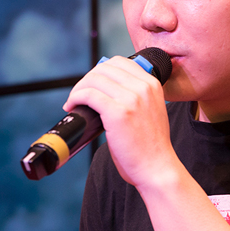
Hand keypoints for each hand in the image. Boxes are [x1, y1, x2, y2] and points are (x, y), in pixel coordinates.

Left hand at [63, 55, 178, 187]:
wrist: (157, 168)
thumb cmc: (150, 146)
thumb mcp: (151, 111)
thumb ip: (137, 97)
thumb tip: (108, 90)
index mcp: (152, 84)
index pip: (120, 62)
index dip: (101, 71)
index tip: (93, 84)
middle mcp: (143, 87)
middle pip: (104, 68)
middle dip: (87, 79)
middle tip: (79, 95)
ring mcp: (131, 99)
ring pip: (94, 79)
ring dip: (78, 89)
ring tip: (74, 102)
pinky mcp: (118, 112)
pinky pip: (89, 95)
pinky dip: (75, 98)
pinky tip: (72, 107)